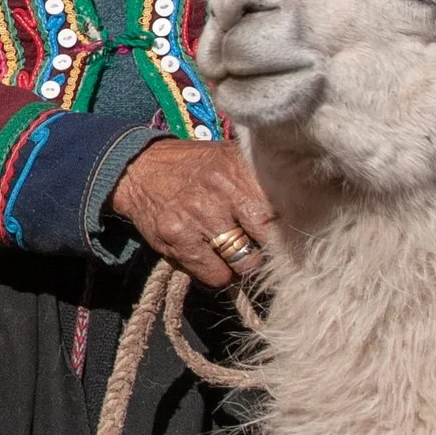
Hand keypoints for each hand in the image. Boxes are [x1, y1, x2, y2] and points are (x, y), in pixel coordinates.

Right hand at [106, 139, 274, 289]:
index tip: (286, 231)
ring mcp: (199, 216)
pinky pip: (216, 275)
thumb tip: (297, 210)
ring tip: (232, 251)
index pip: (281, 207)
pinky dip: (219, 274)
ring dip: (242, 264)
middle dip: (267, 247)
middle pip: (268, 238)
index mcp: (237, 167)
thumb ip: (259, 180)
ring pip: (245, 262)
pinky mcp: (179, 240)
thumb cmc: (193, 168)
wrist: (138, 169)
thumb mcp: (227, 159)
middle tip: (258, 244)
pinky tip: (211, 259)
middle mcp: (220, 189)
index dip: (287, 225)